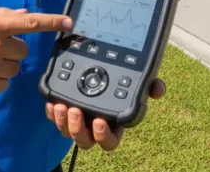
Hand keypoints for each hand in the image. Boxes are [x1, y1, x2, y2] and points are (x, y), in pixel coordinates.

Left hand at [45, 78, 166, 150]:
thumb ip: (149, 84)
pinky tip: (52, 102)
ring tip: (62, 106)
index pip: (109, 140)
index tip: (99, 122)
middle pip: (85, 141)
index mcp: (113, 124)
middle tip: (76, 111)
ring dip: (64, 122)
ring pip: (68, 132)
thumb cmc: (120, 81)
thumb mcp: (136, 80)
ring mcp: (76, 119)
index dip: (103, 136)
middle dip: (79, 130)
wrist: (96, 68)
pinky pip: (55, 118)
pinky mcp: (62, 111)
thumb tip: (157, 90)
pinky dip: (52, 113)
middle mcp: (93, 125)